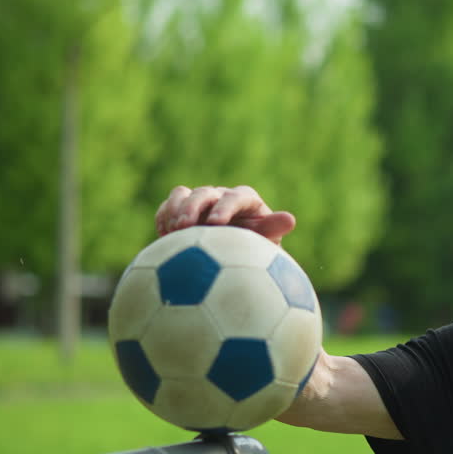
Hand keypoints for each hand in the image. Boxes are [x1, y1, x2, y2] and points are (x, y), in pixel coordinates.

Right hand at [155, 185, 296, 244]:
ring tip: (171, 231)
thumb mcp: (266, 245)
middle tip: (185, 227)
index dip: (225, 207)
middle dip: (193, 208)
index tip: (216, 224)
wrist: (233, 260)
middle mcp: (221, 197)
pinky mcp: (181, 210)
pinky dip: (163, 218)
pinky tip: (162, 236)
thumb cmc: (254, 253)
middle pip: (205, 193)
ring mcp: (200, 202)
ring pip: (182, 194)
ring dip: (174, 210)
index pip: (236, 197)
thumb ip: (273, 230)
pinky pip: (167, 207)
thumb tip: (290, 220)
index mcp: (245, 200)